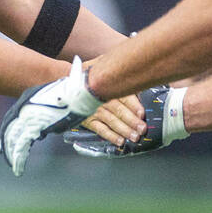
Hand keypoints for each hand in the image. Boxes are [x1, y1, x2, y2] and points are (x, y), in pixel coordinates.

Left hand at [0, 56, 102, 174]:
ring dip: (12, 155)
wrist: (80, 90)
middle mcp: (24, 107)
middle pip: (9, 130)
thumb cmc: (74, 94)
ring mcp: (28, 117)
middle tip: (7, 157)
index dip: (7, 131)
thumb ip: (49, 115)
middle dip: (7, 146)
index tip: (5, 143)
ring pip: (13, 140)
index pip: (11, 118)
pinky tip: (19, 169)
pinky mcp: (34, 127)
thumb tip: (47, 130)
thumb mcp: (56, 102)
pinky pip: (22, 147)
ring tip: (14, 167)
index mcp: (27, 98)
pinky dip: (19, 159)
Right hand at [65, 85, 188, 157]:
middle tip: (142, 129)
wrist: (69, 84)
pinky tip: (119, 141)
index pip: (124, 96)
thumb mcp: (105, 71)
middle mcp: (102, 99)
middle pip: (119, 110)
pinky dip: (109, 136)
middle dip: (132, 121)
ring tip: (134, 137)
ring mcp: (94, 110)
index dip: (134, 106)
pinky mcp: (87, 120)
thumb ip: (121, 76)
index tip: (142, 114)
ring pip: (111, 121)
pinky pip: (99, 129)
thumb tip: (142, 75)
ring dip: (124, 130)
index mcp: (109, 87)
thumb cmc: (93, 79)